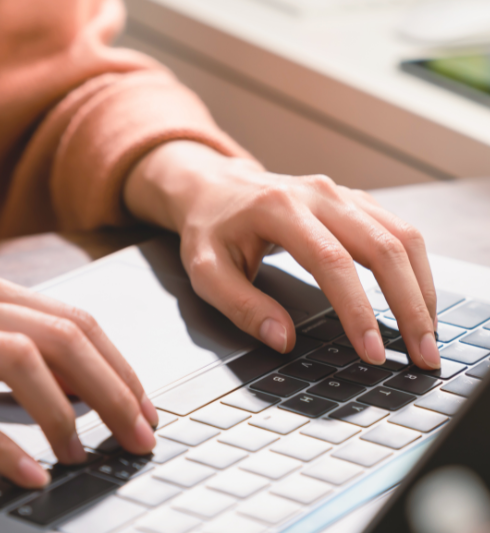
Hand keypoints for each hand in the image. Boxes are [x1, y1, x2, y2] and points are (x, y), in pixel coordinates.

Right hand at [0, 268, 157, 487]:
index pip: (73, 320)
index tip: (143, 406)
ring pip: (21, 363)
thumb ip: (1, 340)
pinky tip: (27, 471)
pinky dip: (1, 444)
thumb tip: (67, 380)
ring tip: (85, 455)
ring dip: (66, 415)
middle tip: (139, 435)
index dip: (119, 366)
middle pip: (62, 337)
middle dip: (114, 391)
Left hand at [125, 140, 438, 369]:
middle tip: (420, 354)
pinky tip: (417, 300)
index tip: (372, 351)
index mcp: (279, 208)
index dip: (357, 309)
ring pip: (401, 236)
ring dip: (421, 288)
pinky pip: (398, 231)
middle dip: (409, 305)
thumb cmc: (208, 228)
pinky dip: (415, 269)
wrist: (212, 187)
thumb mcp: (206, 271)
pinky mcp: (353, 201)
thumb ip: (241, 306)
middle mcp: (318, 194)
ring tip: (426, 334)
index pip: (331, 261)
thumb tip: (282, 339)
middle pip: (382, 247)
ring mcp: (340, 194)